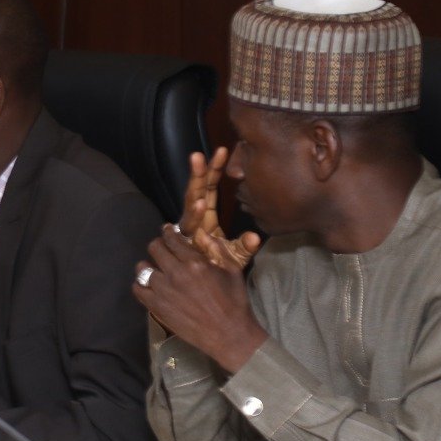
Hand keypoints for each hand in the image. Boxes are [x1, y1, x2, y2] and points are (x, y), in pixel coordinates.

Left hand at [134, 225, 266, 372]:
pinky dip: (141, 285)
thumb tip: (203, 234)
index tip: (167, 232)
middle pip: (154, 248)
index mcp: (195, 263)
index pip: (172, 238)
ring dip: (148, 266)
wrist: (229, 335)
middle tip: (163, 250)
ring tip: (156, 270)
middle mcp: (176, 273)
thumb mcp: (233, 270)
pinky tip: (150, 286)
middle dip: (159, 245)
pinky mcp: (156, 307)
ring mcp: (163, 290)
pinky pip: (137, 289)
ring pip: (142, 268)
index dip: (168, 232)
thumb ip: (218, 250)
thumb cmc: (234, 302)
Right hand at [178, 149, 261, 271]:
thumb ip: (245, 246)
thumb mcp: (235, 256)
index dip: (213, 170)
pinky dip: (195, 214)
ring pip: (189, 203)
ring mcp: (188, 230)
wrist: (204, 289)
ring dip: (195, 186)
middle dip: (198, 172)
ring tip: (199, 167)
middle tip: (200, 154)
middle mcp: (194, 220)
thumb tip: (256, 237)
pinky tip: (200, 203)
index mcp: (206, 218)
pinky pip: (190, 225)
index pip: (209, 189)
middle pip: (196, 190)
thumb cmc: (217, 269)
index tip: (223, 151)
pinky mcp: (184, 241)